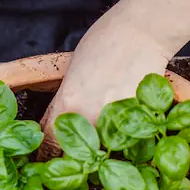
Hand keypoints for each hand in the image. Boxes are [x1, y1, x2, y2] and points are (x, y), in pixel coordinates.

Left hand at [43, 21, 171, 151]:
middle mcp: (89, 119)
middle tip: (80, 144)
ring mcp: (116, 123)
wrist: (142, 32)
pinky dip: (125, 134)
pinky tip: (127, 121)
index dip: (47, 152)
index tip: (47, 156)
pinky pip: (126, 137)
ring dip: (102, 144)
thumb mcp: (71, 71)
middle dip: (76, 151)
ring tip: (108, 129)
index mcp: (67, 105)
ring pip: (103, 147)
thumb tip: (61, 118)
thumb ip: (65, 100)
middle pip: (76, 152)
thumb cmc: (105, 42)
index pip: (49, 143)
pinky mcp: (139, 121)